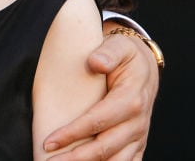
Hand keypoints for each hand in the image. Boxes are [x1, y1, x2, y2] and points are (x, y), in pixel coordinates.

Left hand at [42, 28, 158, 159]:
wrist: (145, 66)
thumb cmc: (126, 55)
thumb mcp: (119, 45)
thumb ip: (108, 51)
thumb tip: (96, 62)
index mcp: (131, 99)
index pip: (98, 121)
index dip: (73, 133)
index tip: (50, 141)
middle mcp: (137, 122)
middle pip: (105, 147)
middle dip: (75, 157)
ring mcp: (138, 135)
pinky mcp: (137, 143)